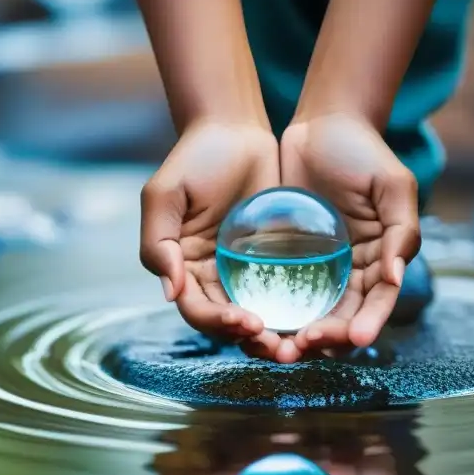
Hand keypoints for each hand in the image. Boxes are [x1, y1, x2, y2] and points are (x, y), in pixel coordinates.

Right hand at [141, 121, 295, 360]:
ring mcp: (243, 271)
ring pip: (257, 316)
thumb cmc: (195, 157)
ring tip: (297, 344)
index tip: (246, 320)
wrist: (236, 129)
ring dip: (274, 336)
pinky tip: (315, 319)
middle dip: (250, 339)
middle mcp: (211, 276)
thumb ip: (158, 243)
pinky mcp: (273, 260)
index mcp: (182, 268)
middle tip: (279, 345)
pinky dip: (295, 312)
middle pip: (227, 323)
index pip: (196, 309)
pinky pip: (284, 294)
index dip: (218, 321)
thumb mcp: (164, 195)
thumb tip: (171, 292)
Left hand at [279, 114, 420, 355]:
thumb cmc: (363, 152)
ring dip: (293, 337)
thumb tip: (394, 278)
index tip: (351, 338)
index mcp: (379, 262)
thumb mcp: (392, 186)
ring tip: (276, 348)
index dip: (365, 324)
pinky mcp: (284, 260)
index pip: (374, 304)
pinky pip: (276, 294)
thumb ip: (402, 232)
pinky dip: (269, 314)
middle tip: (300, 347)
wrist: (321, 124)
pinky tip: (254, 325)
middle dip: (323, 340)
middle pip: (339, 320)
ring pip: (306, 316)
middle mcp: (349, 273)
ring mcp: (315, 269)